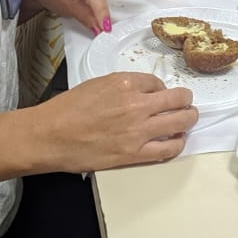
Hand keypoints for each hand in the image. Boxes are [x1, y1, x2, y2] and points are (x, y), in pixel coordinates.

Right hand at [32, 71, 197, 171]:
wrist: (49, 135)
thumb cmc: (67, 109)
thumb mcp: (97, 84)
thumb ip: (123, 86)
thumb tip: (143, 91)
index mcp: (125, 83)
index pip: (158, 83)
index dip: (162, 89)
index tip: (161, 94)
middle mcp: (136, 104)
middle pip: (178, 99)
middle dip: (185, 100)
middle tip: (187, 103)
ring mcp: (138, 130)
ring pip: (180, 122)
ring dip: (188, 119)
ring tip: (188, 119)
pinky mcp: (134, 154)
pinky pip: (168, 149)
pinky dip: (177, 144)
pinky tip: (177, 141)